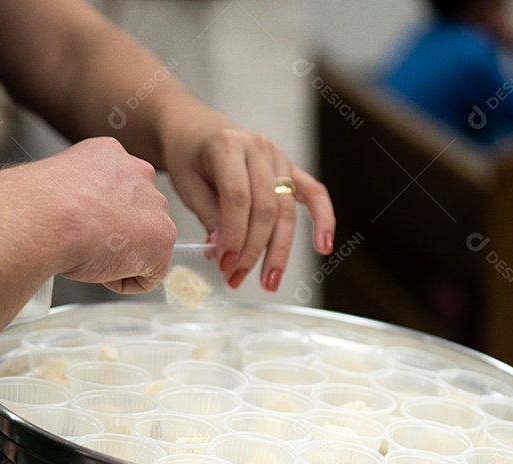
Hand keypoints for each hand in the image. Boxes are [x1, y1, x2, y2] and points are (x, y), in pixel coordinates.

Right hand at [32, 137, 176, 292]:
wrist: (48, 219)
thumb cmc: (39, 207)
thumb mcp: (56, 187)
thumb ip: (77, 196)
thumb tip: (71, 217)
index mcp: (110, 154)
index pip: (116, 190)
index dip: (97, 217)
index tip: (80, 227)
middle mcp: (139, 173)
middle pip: (137, 214)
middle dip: (116, 234)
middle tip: (87, 244)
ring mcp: (155, 205)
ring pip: (145, 242)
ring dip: (122, 255)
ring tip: (91, 255)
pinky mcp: (162, 239)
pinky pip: (149, 272)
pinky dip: (125, 280)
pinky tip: (100, 269)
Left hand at [162, 112, 335, 291]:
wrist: (198, 131)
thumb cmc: (190, 158)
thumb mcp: (187, 184)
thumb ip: (209, 215)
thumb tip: (224, 251)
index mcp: (228, 146)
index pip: (237, 196)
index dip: (233, 234)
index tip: (223, 263)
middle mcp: (259, 148)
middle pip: (265, 207)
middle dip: (252, 249)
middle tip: (236, 278)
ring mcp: (279, 158)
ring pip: (286, 209)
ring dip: (278, 250)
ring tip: (269, 282)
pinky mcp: (291, 170)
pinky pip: (314, 194)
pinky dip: (324, 220)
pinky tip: (325, 247)